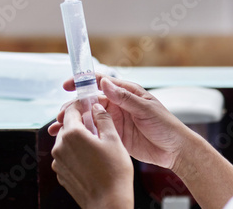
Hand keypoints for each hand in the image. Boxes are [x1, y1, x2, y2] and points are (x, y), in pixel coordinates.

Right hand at [49, 74, 191, 169]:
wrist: (175, 150)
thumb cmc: (166, 125)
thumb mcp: (146, 109)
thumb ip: (125, 98)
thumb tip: (105, 83)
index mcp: (126, 93)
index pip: (101, 82)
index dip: (83, 82)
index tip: (68, 85)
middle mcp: (118, 105)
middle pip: (90, 102)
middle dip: (73, 107)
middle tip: (60, 115)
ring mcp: (115, 121)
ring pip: (89, 118)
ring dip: (73, 121)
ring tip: (57, 128)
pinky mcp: (114, 136)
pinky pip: (95, 133)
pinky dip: (81, 134)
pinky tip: (70, 139)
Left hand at [51, 100, 133, 208]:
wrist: (108, 203)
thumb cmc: (114, 172)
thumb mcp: (114, 140)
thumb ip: (103, 119)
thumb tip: (97, 107)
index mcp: (72, 134)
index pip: (71, 110)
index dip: (81, 105)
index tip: (90, 104)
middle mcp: (60, 147)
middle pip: (67, 125)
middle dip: (81, 122)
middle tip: (97, 124)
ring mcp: (58, 162)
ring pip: (66, 141)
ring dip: (78, 137)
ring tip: (97, 143)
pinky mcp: (61, 174)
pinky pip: (66, 155)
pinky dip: (76, 152)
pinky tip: (92, 158)